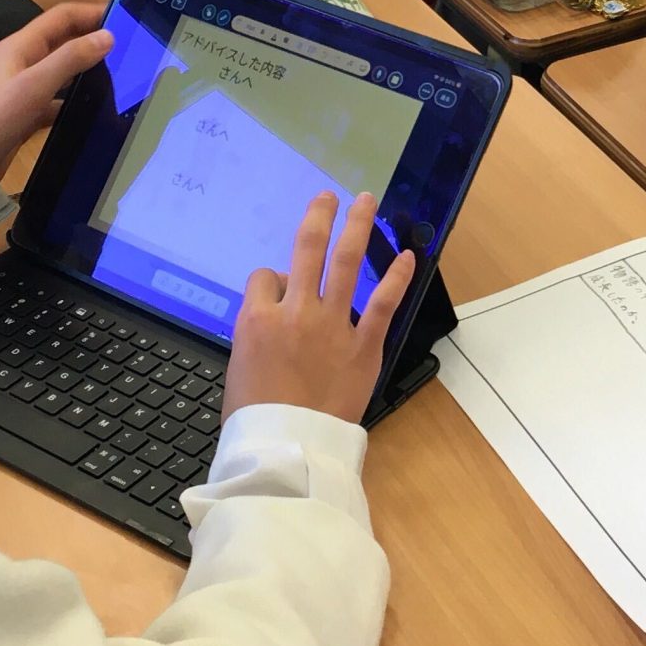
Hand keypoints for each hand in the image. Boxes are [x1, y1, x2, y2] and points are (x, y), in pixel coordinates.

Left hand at [0, 4, 112, 176]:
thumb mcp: (35, 84)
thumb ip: (71, 58)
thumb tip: (108, 36)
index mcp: (22, 45)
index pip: (62, 16)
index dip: (91, 12)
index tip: (125, 17)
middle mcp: (24, 60)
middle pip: (64, 40)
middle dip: (93, 38)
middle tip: (130, 48)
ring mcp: (25, 87)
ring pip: (63, 70)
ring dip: (88, 68)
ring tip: (121, 76)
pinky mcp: (27, 111)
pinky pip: (58, 99)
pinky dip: (76, 100)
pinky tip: (95, 109)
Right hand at [222, 192, 416, 423]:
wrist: (287, 448)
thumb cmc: (255, 417)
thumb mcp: (238, 368)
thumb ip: (257, 334)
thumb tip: (273, 318)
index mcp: (257, 318)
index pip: (265, 279)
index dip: (270, 283)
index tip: (278, 292)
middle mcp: (295, 311)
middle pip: (306, 249)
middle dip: (318, 218)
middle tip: (327, 196)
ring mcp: (332, 325)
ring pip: (345, 262)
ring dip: (356, 226)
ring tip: (365, 201)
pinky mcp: (363, 345)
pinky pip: (383, 303)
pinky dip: (396, 276)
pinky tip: (407, 256)